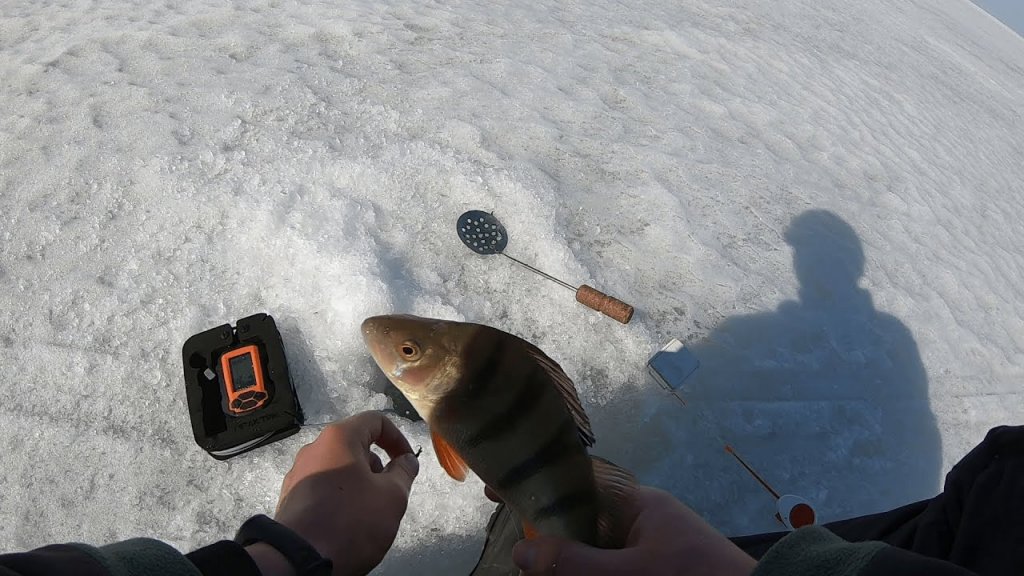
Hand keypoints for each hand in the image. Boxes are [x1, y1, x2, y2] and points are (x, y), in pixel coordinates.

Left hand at [266, 411, 419, 575]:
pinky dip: (340, 497)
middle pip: (356, 446)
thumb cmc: (352, 521)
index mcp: (339, 438)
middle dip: (378, 466)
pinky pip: (323, 487)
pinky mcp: (291, 497)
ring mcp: (298, 473)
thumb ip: (404, 471)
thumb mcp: (392, 496)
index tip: (407, 463)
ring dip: (360, 483)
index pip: (376, 421)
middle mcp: (314, 448)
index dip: (399, 438)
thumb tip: (406, 460)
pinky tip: (346, 522)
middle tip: (389, 492)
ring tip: (368, 512)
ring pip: (340, 468)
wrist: (299, 560)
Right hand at [511, 486, 755, 575]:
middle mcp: (643, 521)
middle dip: (546, 530)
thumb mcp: (630, 574)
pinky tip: (569, 573)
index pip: (579, 482)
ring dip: (567, 556)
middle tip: (507, 539)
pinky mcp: (657, 569)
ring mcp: (651, 549)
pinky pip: (614, 563)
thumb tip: (518, 551)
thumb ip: (575, 564)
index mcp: (639, 504)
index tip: (500, 489)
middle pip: (581, 518)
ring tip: (530, 563)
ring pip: (596, 546)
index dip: (539, 484)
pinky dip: (591, 568)